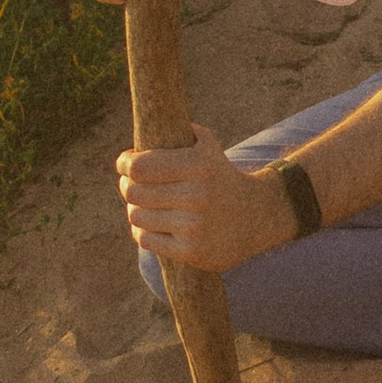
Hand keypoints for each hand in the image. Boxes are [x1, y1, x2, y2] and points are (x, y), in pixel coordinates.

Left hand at [117, 125, 297, 272]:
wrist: (257, 215)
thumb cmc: (219, 176)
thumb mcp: (207, 146)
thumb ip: (178, 131)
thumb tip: (143, 132)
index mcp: (199, 166)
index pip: (139, 167)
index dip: (124, 164)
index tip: (124, 164)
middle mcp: (197, 196)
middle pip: (134, 192)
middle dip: (126, 186)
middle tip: (130, 185)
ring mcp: (194, 226)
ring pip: (136, 216)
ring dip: (135, 209)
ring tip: (142, 204)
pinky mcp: (192, 251)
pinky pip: (146, 240)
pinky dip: (143, 232)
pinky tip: (152, 224)